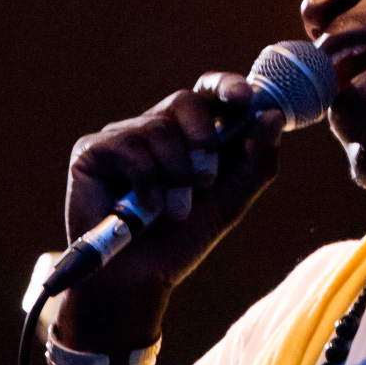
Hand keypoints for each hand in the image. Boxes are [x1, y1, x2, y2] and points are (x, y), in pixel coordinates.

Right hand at [56, 75, 282, 342]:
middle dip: (203, 140)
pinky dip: (147, 184)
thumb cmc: (182, 238)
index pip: (208, 91)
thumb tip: (273, 115)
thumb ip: (257, 160)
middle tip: (206, 181)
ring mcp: (121, 137)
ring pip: (158, 129)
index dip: (225, 86)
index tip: (245, 98)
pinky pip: (129, 148)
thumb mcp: (231, 200)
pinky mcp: (92, 151)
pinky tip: (144, 209)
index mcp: (189, 134)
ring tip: (173, 212)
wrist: (139, 278)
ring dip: (176, 176)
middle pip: (185, 101)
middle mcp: (154, 127)